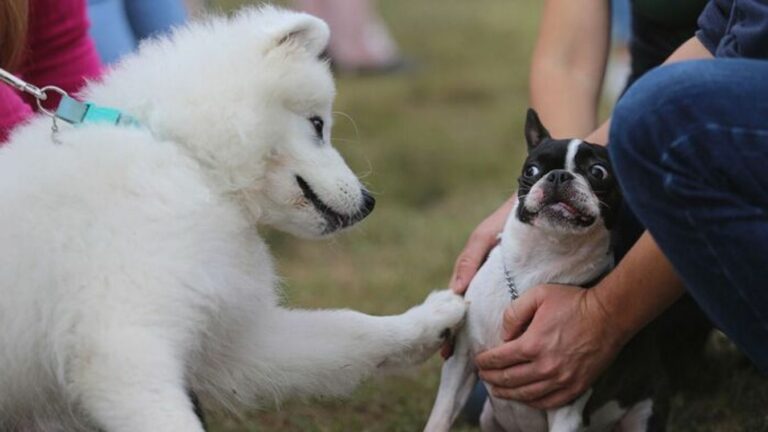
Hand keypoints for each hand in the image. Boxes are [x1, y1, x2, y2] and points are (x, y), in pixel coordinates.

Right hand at [442, 196, 514, 358]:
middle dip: (465, 339)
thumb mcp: (485, 236)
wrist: (543, 205)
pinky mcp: (524, 286)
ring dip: (484, 336)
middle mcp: (488, 281)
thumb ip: (470, 259)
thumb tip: (456, 290)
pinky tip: (507, 344)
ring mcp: (505, 285)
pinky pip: (514, 311)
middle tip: (460, 362)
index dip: (452, 330)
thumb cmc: (508, 218)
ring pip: (491, 316)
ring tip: (482, 360)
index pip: (458, 307)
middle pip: (473, 316)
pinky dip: (508, 327)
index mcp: (475, 272)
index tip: (446, 351)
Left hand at [474, 284, 626, 408]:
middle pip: (509, 380)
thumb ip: (514, 313)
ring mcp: (562, 380)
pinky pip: (548, 402)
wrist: (609, 316)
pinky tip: (524, 398)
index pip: (499, 359)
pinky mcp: (576, 386)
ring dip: (507, 394)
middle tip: (483, 376)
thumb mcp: (538, 295)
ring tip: (497, 390)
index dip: (485, 362)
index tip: (478, 361)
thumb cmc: (573, 302)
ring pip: (526, 394)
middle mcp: (545, 367)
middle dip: (491, 379)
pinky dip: (532, 402)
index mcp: (532, 344)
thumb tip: (504, 335)